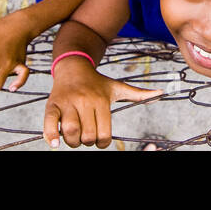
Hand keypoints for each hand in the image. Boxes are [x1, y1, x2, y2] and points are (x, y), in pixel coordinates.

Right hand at [43, 60, 161, 148]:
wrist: (73, 66)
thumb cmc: (98, 83)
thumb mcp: (118, 87)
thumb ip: (139, 94)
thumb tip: (161, 93)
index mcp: (101, 100)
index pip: (103, 134)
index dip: (102, 142)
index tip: (99, 138)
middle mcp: (85, 101)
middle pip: (87, 136)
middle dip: (87, 142)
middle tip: (86, 136)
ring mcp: (67, 103)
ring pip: (70, 133)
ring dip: (72, 142)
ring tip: (74, 137)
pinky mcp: (52, 104)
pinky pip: (49, 124)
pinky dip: (52, 137)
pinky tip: (55, 143)